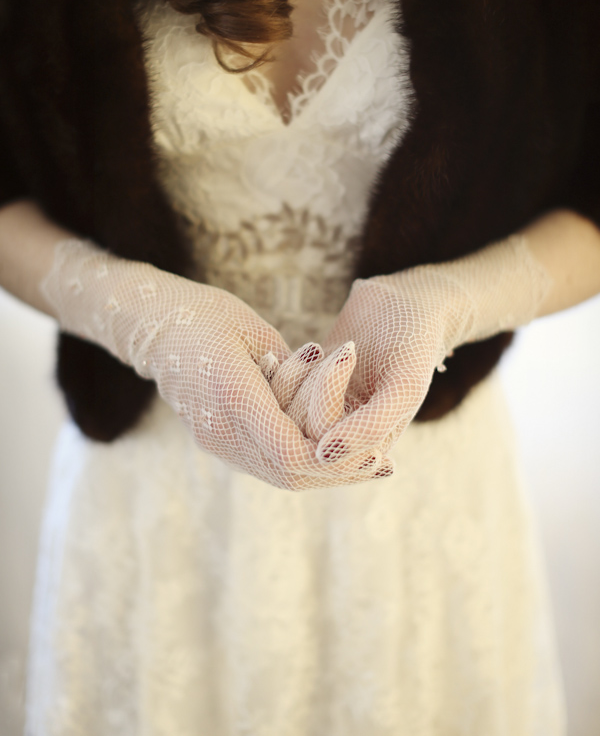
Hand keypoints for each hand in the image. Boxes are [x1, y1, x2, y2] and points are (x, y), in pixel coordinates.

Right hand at [40, 240, 389, 488]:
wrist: (153, 326)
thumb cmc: (208, 315)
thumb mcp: (257, 333)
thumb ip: (293, 375)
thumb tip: (327, 409)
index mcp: (233, 395)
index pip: (289, 451)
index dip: (333, 456)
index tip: (371, 449)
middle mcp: (221, 429)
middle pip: (288, 474)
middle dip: (339, 473)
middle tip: (383, 463)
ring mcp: (215, 440)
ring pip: (278, 475)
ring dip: (324, 473)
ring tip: (367, 464)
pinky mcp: (215, 440)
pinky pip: (265, 463)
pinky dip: (301, 462)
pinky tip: (330, 453)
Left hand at [279, 236, 551, 462]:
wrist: (410, 304)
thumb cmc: (414, 344)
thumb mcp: (403, 388)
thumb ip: (370, 427)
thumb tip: (322, 458)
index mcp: (371, 446)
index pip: (324, 445)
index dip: (326, 398)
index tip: (349, 351)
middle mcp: (344, 434)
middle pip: (301, 429)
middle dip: (316, 382)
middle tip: (347, 347)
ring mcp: (323, 409)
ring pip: (287, 412)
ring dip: (297, 375)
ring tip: (321, 347)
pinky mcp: (307, 387)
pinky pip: (278, 395)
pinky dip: (280, 371)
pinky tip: (285, 352)